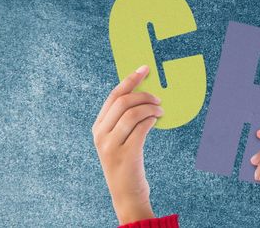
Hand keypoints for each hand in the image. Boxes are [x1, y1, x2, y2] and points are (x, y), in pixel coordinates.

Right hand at [92, 65, 162, 223]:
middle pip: (123, 101)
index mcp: (98, 126)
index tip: (145, 68)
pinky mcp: (125, 154)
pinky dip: (152, 120)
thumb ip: (125, 118)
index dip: (131, 79)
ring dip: (151, 108)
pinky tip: (157, 120)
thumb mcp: (119, 138)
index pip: (114, 95)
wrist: (126, 191)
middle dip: (144, 95)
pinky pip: (141, 128)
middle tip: (159, 98)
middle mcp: (100, 134)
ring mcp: (111, 145)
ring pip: (133, 113)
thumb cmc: (127, 160)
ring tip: (161, 111)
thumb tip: (144, 93)